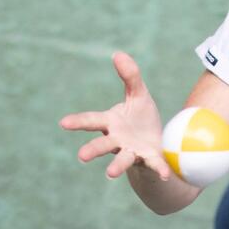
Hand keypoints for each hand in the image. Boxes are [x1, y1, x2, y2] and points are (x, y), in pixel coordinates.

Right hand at [58, 52, 172, 180]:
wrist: (157, 143)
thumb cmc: (142, 119)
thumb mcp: (139, 94)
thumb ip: (130, 76)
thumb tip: (117, 53)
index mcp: (111, 122)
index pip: (92, 120)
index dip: (77, 122)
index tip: (63, 123)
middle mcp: (118, 139)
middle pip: (103, 143)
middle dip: (93, 149)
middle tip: (82, 156)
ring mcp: (132, 151)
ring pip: (122, 158)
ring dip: (116, 166)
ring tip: (110, 173)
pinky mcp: (150, 159)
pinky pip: (154, 164)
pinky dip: (159, 169)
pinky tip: (165, 175)